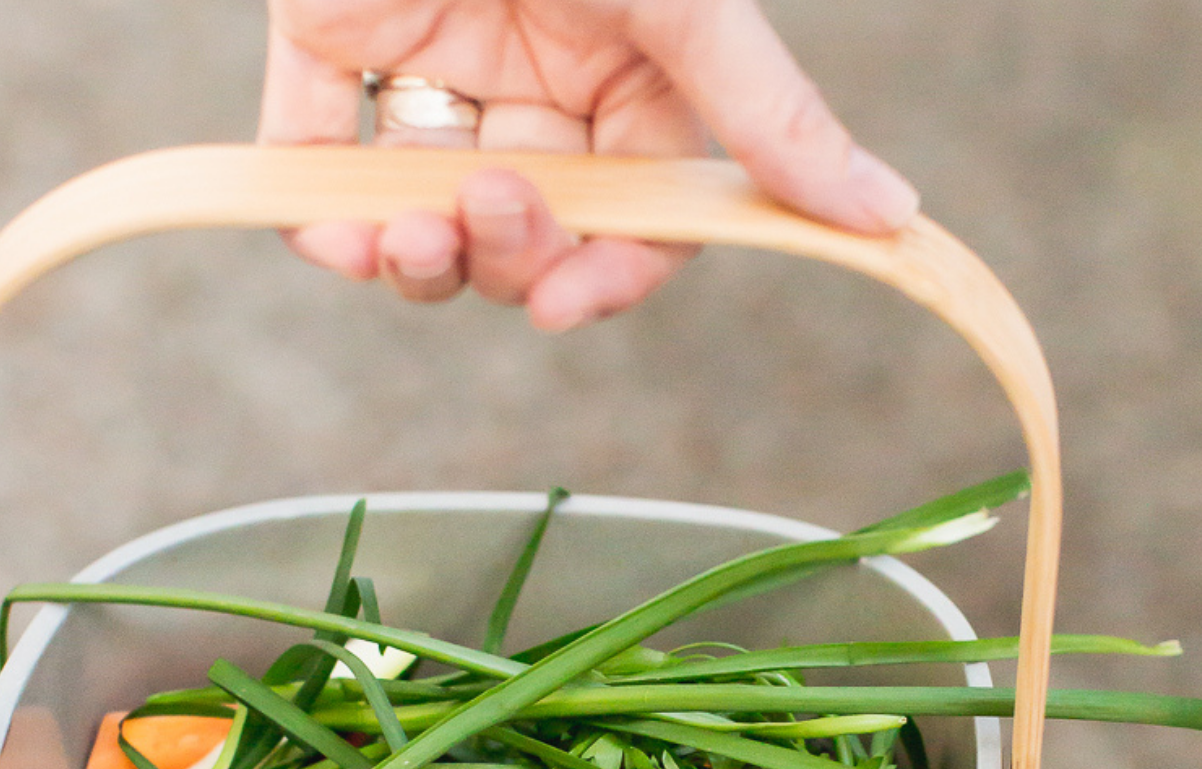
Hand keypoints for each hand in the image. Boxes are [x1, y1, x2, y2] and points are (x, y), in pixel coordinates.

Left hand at [259, 0, 918, 330]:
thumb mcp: (679, 1)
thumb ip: (771, 116)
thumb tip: (892, 219)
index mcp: (630, 68)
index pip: (637, 215)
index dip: (606, 275)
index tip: (566, 304)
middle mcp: (536, 80)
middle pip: (537, 230)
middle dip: (509, 252)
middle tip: (488, 209)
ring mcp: (429, 61)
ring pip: (431, 217)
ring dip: (421, 261)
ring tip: (405, 238)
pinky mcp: (326, 35)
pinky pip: (309, 161)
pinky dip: (314, 219)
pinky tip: (332, 236)